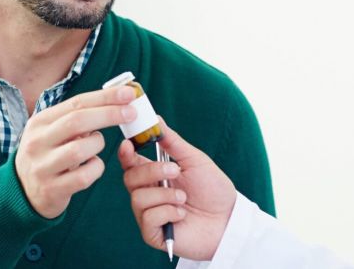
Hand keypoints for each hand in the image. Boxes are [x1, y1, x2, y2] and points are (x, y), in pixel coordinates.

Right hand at [15, 86, 136, 218]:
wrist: (22, 192)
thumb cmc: (48, 154)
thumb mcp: (53, 131)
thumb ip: (77, 117)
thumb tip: (117, 101)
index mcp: (40, 122)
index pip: (76, 103)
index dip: (105, 97)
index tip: (128, 93)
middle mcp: (38, 142)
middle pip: (77, 121)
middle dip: (108, 114)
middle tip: (131, 113)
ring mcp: (43, 167)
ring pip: (80, 150)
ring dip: (98, 145)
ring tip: (96, 145)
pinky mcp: (51, 190)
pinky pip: (84, 176)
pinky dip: (96, 168)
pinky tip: (93, 166)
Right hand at [118, 117, 235, 260]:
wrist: (229, 219)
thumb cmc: (212, 189)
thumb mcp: (194, 160)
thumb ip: (172, 141)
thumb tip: (156, 118)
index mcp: (154, 174)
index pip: (130, 163)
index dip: (125, 154)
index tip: (128, 144)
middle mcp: (148, 193)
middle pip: (130, 178)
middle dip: (151, 171)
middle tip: (176, 171)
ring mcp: (149, 214)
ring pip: (138, 198)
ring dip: (164, 195)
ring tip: (184, 198)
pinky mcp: (154, 234)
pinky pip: (148, 219)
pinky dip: (167, 212)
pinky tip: (182, 215)